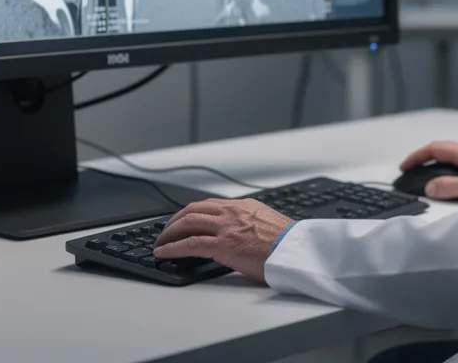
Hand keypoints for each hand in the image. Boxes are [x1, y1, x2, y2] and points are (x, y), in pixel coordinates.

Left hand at [152, 198, 293, 282]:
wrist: (297, 251)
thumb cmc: (288, 244)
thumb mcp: (269, 224)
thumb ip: (252, 224)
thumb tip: (244, 234)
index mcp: (244, 206)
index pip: (209, 204)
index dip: (191, 213)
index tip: (183, 220)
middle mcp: (232, 212)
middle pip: (193, 210)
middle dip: (175, 221)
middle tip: (165, 231)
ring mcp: (226, 227)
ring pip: (187, 223)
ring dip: (169, 233)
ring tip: (160, 242)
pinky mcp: (223, 245)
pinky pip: (189, 244)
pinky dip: (172, 247)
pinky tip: (162, 252)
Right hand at [400, 141, 457, 202]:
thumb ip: (448, 187)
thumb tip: (429, 187)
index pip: (433, 148)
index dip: (416, 157)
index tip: (404, 167)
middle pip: (440, 150)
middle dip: (423, 159)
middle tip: (411, 171)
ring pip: (450, 157)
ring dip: (435, 164)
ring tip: (426, 177)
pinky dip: (447, 169)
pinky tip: (450, 181)